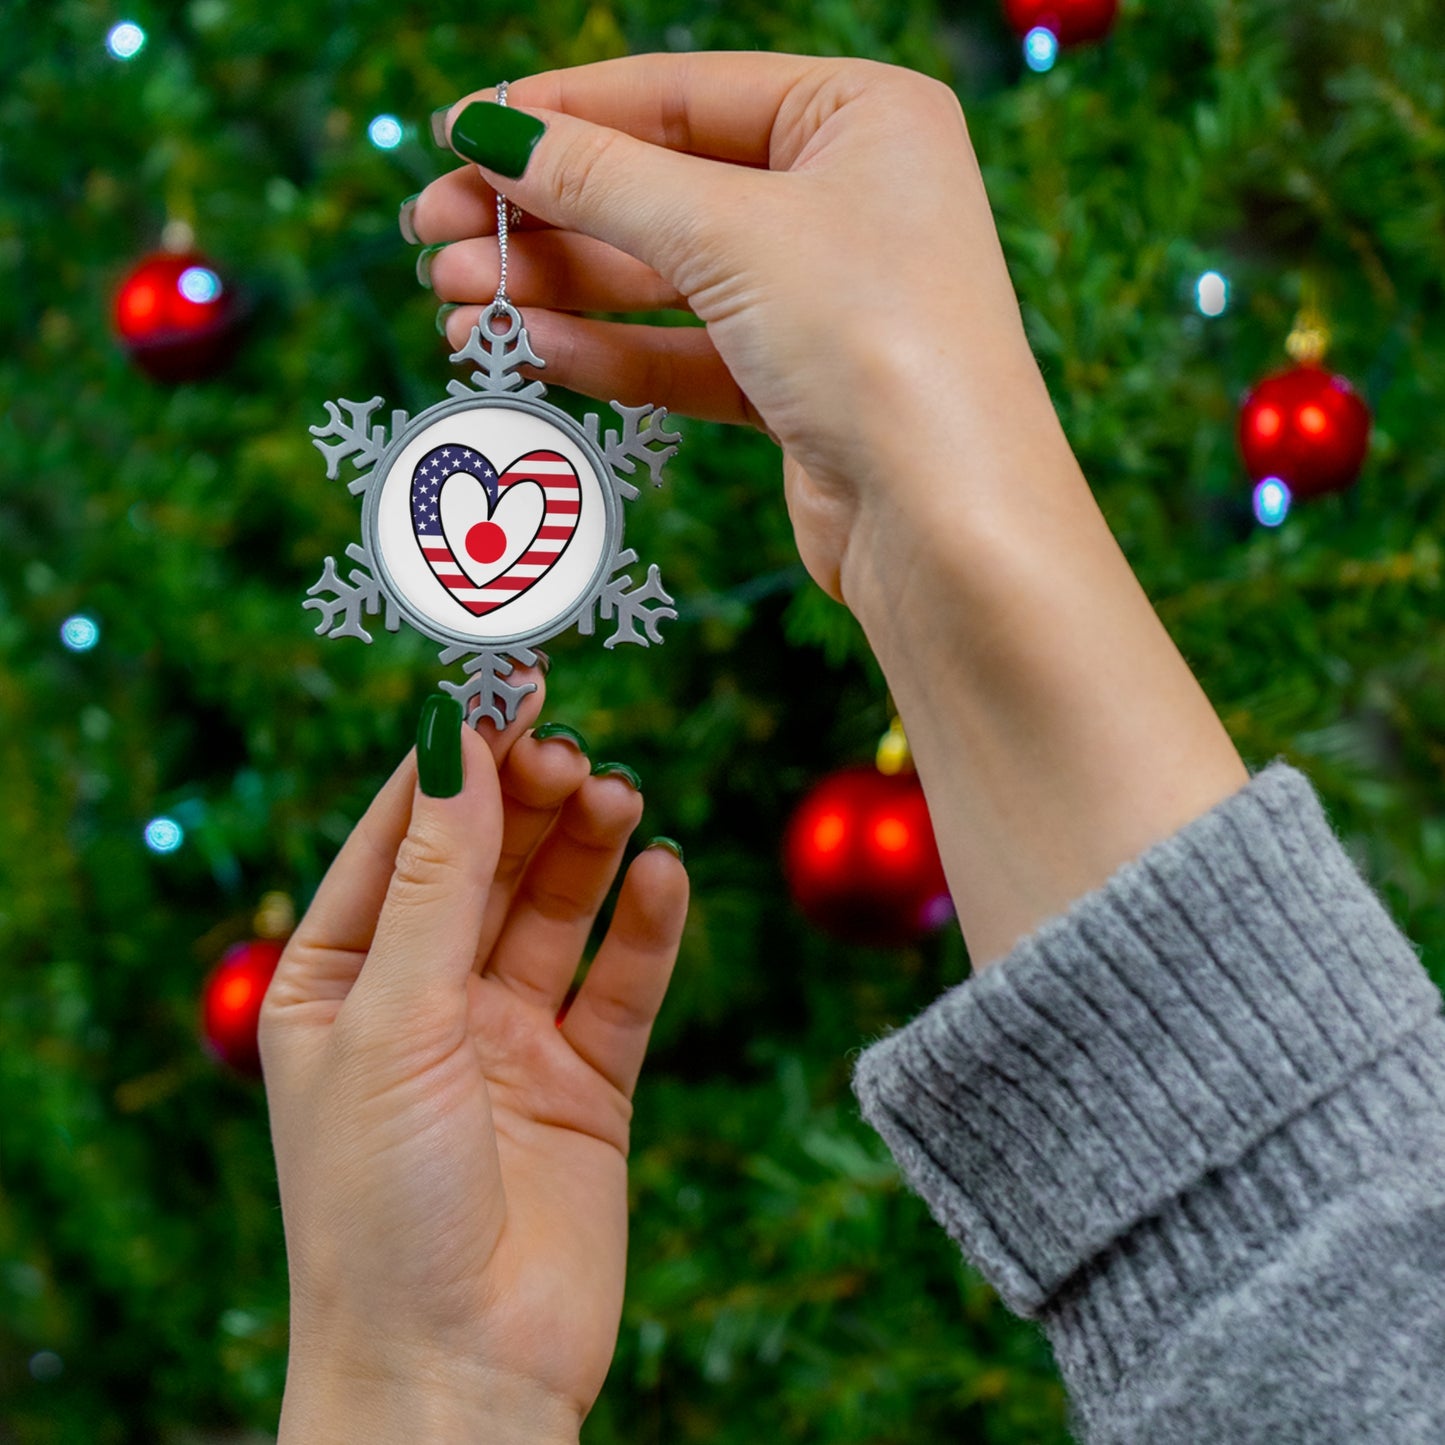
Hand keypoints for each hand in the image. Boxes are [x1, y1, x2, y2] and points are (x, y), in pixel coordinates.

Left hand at [259, 677, 687, 1439]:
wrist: (458, 1375)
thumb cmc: (380, 1205)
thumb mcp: (393, 1018)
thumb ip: (437, 878)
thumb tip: (455, 737)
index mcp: (339, 978)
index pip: (400, 836)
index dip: (453, 757)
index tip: (505, 682)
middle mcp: (424, 998)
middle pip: (486, 861)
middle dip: (527, 799)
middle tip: (572, 752)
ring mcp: (508, 1039)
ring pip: (557, 910)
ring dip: (588, 849)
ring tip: (619, 798)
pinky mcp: (586, 1082)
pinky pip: (622, 983)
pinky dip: (646, 928)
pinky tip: (664, 877)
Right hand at [411, 53, 1056, 603]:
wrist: (947, 525)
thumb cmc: (875, 343)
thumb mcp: (728, 233)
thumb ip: (602, 179)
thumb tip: (490, 131)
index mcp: (860, 116)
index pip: (679, 94)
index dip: (560, 113)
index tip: (456, 133)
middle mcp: (846, 199)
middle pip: (661, 188)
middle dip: (543, 214)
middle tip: (432, 235)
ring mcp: (822, 298)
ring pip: (663, 279)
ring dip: (557, 288)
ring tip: (454, 302)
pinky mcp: (798, 387)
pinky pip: (684, 353)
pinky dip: (607, 351)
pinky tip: (527, 350)